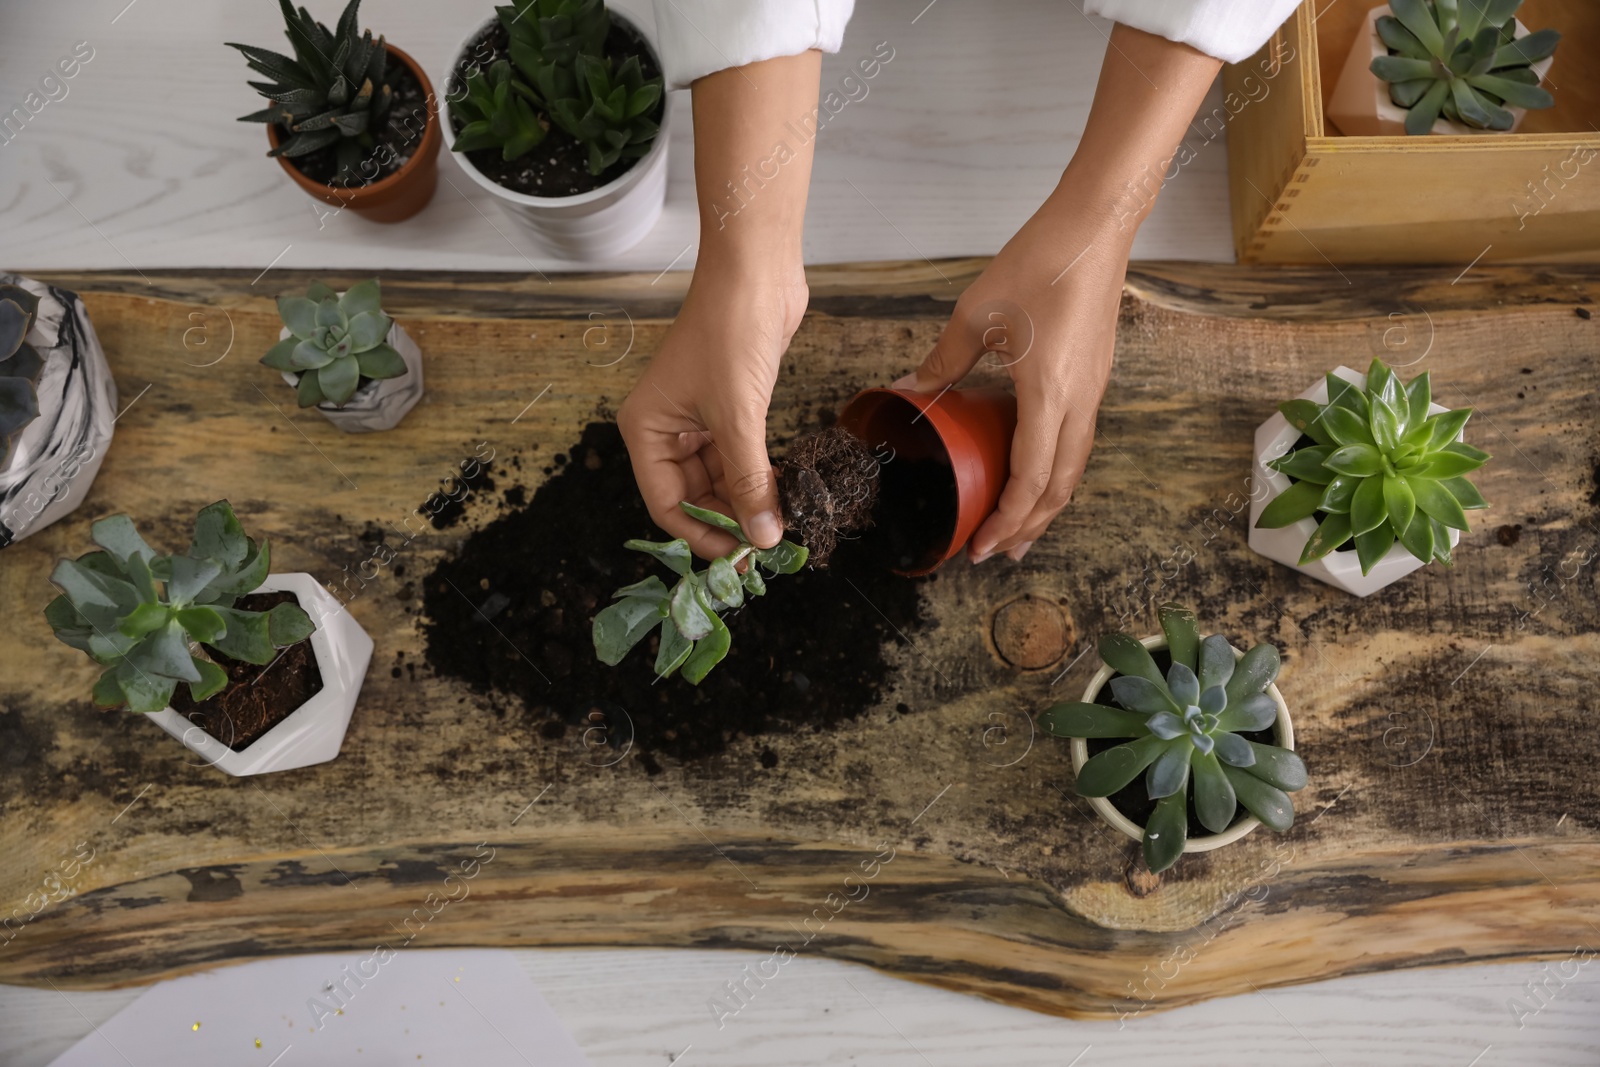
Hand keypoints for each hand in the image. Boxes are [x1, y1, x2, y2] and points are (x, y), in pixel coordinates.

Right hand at [618, 264, 807, 559]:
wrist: (756, 271)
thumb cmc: (731, 331)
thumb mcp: (738, 416)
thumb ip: (750, 481)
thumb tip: (763, 537)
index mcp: (645, 430)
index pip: (666, 504)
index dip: (701, 533)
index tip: (740, 555)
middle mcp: (665, 429)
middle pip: (693, 496)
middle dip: (728, 521)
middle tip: (767, 545)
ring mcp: (697, 419)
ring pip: (718, 480)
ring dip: (747, 502)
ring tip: (781, 523)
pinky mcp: (729, 408)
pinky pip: (738, 458)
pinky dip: (758, 477)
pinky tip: (782, 493)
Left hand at [897, 192, 1131, 562]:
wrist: (1094, 229)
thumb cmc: (1040, 263)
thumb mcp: (974, 315)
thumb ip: (941, 362)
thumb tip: (908, 391)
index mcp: (1048, 393)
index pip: (1031, 478)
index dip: (1007, 519)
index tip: (981, 545)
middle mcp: (1079, 401)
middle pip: (1060, 487)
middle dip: (1028, 528)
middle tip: (997, 553)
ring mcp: (1093, 391)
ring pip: (1074, 467)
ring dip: (1046, 505)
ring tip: (1020, 531)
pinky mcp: (1095, 378)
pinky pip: (1078, 441)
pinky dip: (1056, 471)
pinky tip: (1035, 472)